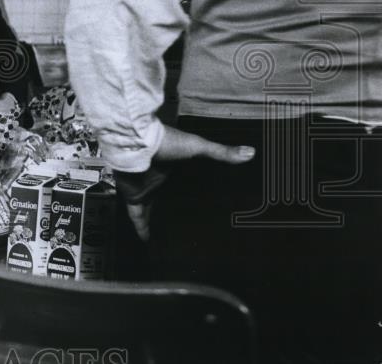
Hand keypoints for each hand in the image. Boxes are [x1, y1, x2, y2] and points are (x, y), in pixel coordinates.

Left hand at [124, 124, 254, 241]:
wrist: (136, 142)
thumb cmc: (166, 142)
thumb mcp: (197, 147)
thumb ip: (221, 152)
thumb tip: (251, 152)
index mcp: (176, 167)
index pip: (188, 183)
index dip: (198, 193)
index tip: (213, 207)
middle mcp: (160, 180)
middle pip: (172, 200)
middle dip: (181, 212)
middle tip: (197, 230)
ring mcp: (147, 189)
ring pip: (155, 210)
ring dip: (162, 222)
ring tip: (176, 241)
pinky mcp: (135, 197)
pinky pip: (137, 216)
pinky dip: (142, 228)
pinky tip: (148, 242)